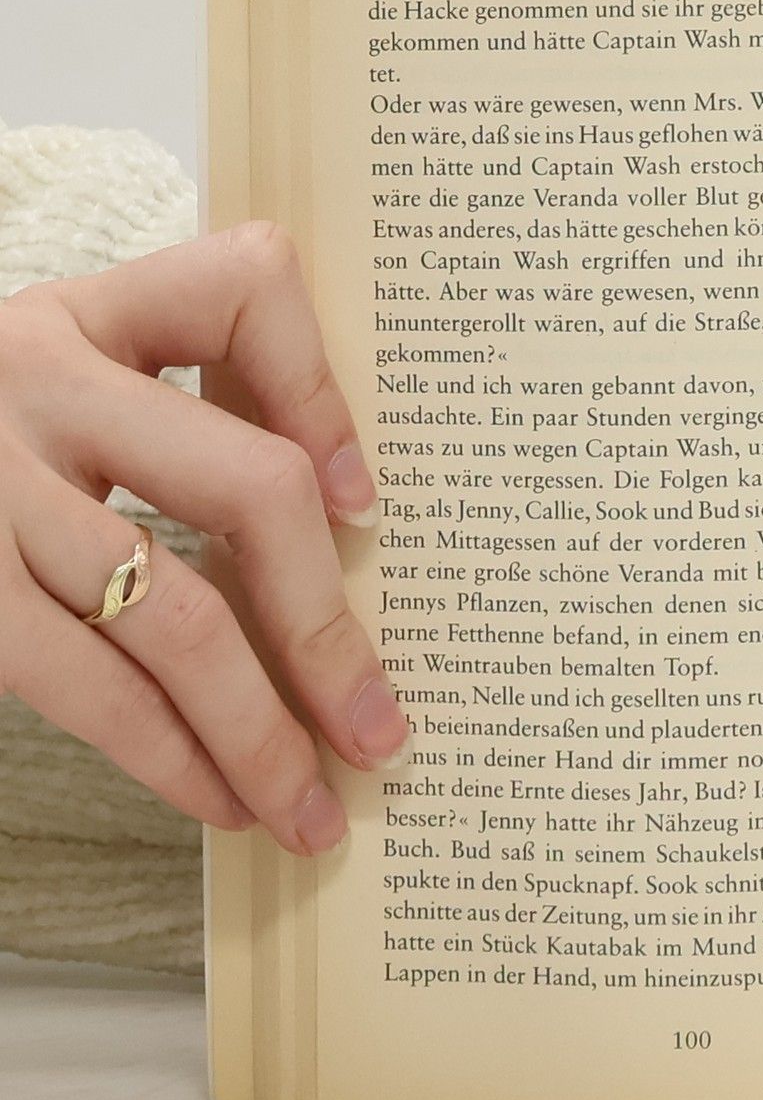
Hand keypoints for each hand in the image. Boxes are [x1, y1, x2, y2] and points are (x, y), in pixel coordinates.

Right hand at [0, 223, 406, 854]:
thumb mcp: (77, 388)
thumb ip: (188, 424)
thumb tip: (349, 550)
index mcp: (94, 314)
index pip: (245, 291)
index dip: (324, 390)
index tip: (366, 504)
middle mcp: (42, 380)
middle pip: (247, 487)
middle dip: (330, 630)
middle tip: (383, 730)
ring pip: (177, 617)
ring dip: (261, 733)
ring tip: (315, 809)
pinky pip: (91, 688)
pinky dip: (173, 757)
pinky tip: (224, 799)